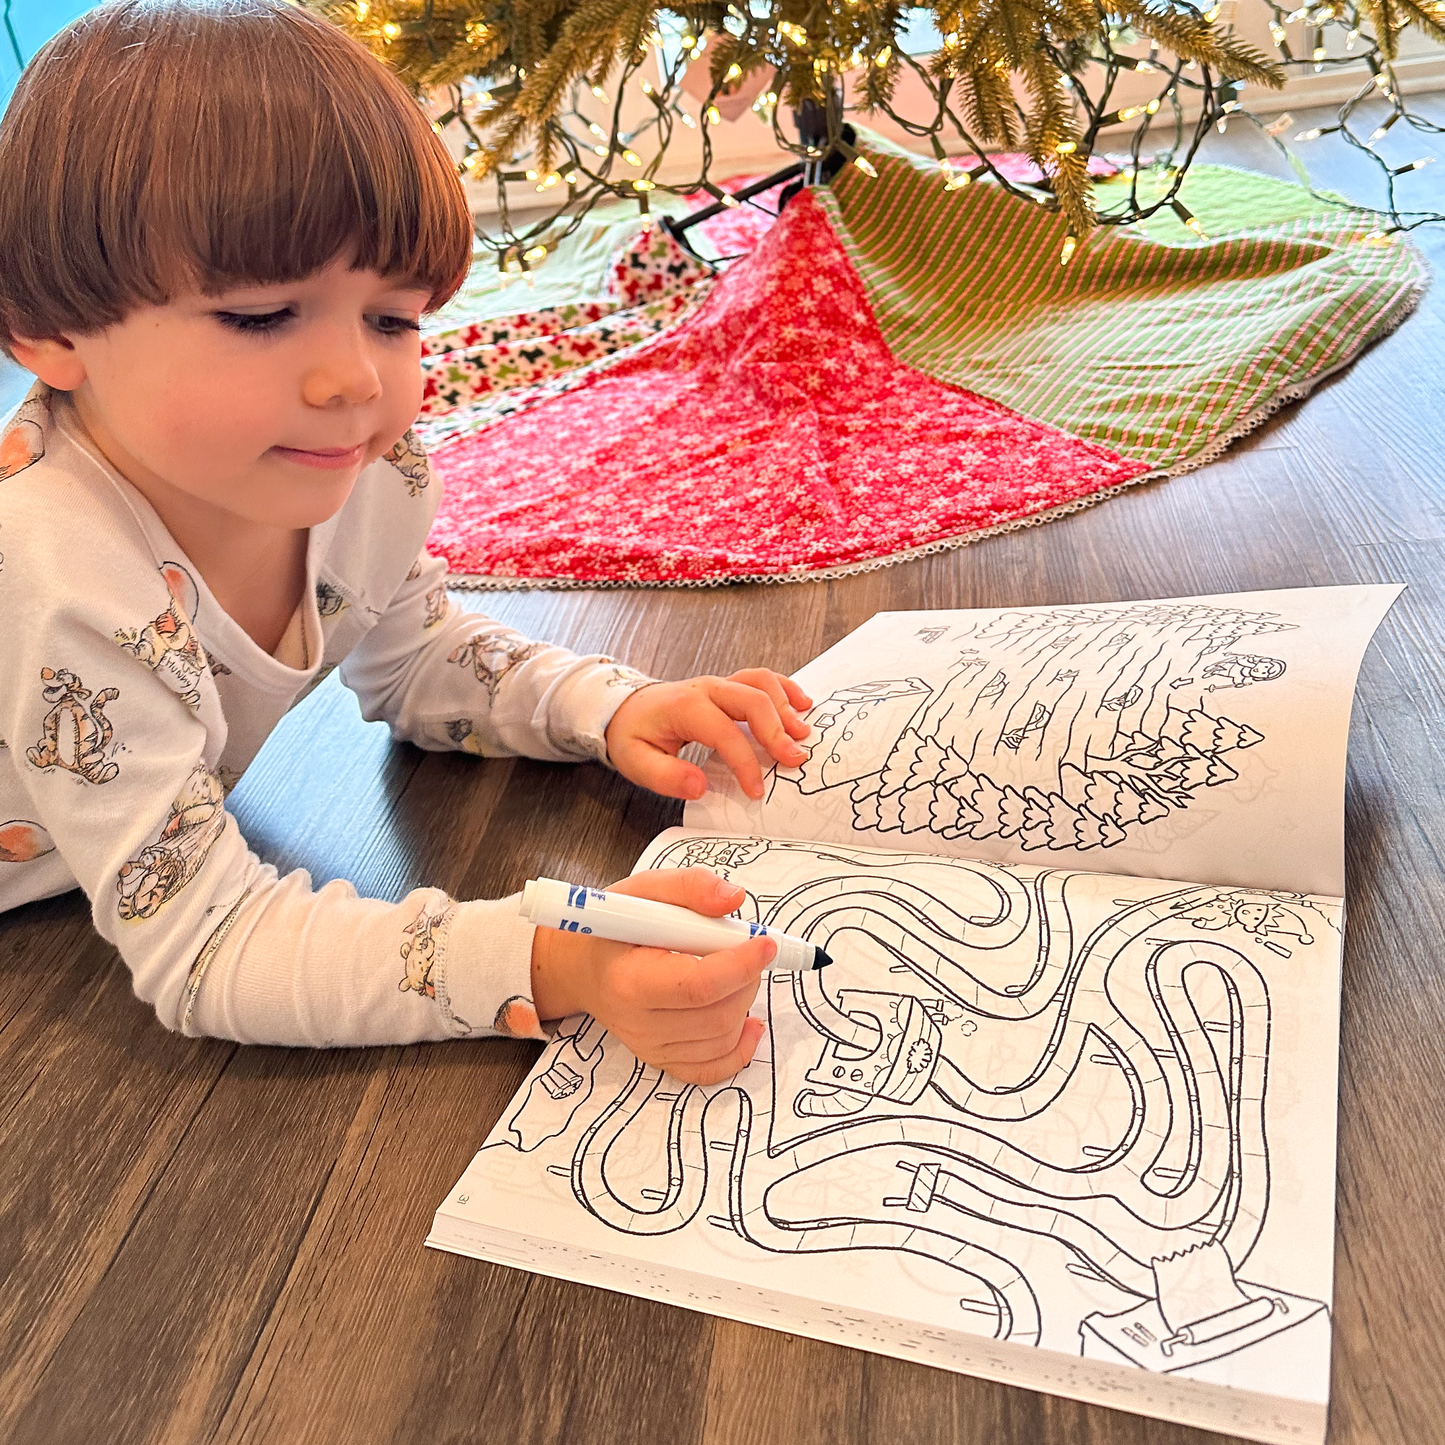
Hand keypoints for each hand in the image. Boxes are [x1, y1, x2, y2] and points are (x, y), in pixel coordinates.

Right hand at [529, 867, 771, 1084]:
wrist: (582, 967)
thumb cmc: (614, 926)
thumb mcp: (645, 890)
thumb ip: (690, 887)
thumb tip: (734, 898)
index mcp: (630, 979)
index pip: (698, 986)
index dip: (740, 965)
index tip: (765, 943)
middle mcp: (638, 1023)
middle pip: (717, 1014)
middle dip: (747, 978)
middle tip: (745, 947)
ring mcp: (651, 1046)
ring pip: (722, 1038)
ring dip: (745, 1001)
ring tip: (735, 970)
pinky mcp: (662, 1059)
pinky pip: (712, 1068)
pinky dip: (740, 1047)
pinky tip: (748, 1021)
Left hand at [605, 667, 813, 800]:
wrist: (625, 708)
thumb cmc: (632, 734)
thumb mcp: (636, 762)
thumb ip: (666, 776)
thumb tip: (700, 786)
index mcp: (685, 708)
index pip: (725, 733)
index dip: (745, 763)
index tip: (756, 790)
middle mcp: (706, 689)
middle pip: (752, 700)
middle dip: (778, 730)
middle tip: (795, 759)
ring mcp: (720, 684)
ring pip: (761, 683)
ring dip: (786, 706)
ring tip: (803, 732)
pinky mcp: (728, 686)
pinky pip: (761, 679)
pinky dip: (784, 688)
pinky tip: (802, 704)